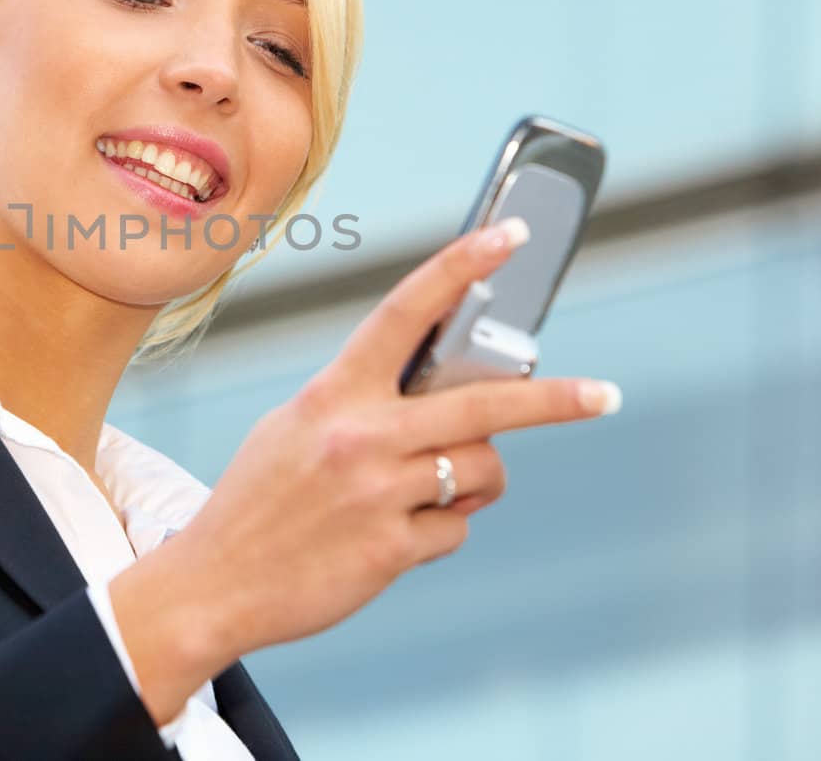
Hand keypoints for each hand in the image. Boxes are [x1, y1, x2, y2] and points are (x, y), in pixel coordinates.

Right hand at [110, 217, 620, 722]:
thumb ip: (362, 403)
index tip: (510, 236)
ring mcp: (379, 493)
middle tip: (604, 395)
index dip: (460, 267)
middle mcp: (360, 435)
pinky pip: (456, 527)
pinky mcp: (391, 549)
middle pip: (484, 403)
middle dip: (557, 399)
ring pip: (482, 469)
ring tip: (429, 494)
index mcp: (333, 393)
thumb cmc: (258, 500)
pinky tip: (391, 537)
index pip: (404, 312)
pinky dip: (439, 530)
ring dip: (473, 481)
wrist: (216, 583)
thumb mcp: (295, 427)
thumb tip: (442, 396)